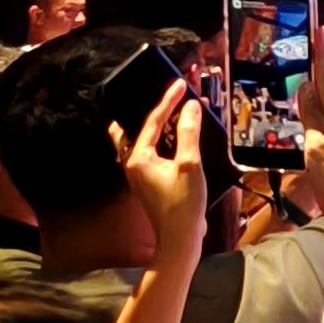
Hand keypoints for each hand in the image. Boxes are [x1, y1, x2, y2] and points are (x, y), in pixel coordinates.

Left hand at [119, 81, 205, 252]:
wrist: (179, 238)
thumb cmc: (182, 204)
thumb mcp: (189, 165)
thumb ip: (189, 133)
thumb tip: (191, 107)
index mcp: (138, 157)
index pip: (153, 120)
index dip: (169, 100)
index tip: (181, 84)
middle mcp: (132, 162)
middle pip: (141, 127)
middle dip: (159, 110)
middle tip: (174, 94)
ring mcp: (139, 172)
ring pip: (144, 138)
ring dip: (161, 124)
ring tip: (176, 110)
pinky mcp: (149, 179)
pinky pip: (152, 150)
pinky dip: (164, 139)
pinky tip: (178, 135)